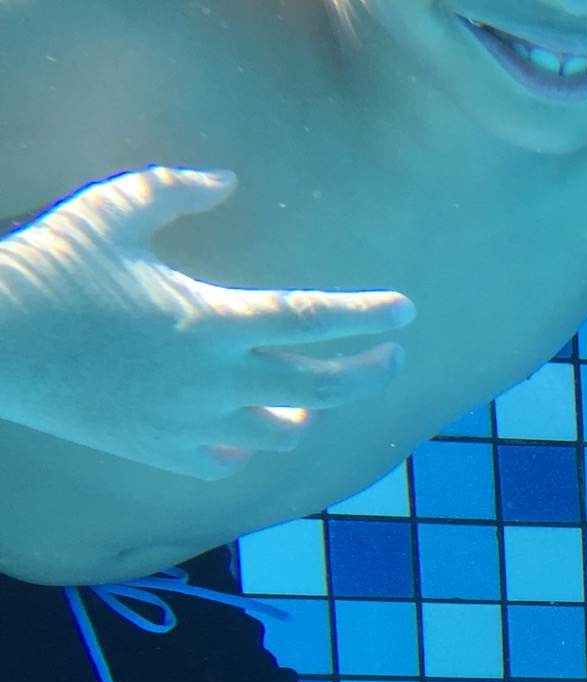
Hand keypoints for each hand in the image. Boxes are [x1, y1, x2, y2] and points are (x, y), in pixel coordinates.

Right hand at [0, 167, 414, 480]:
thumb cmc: (48, 268)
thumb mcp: (108, 210)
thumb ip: (173, 189)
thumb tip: (227, 181)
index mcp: (212, 321)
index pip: (314, 320)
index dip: (368, 316)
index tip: (406, 312)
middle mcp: (216, 381)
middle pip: (322, 390)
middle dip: (368, 374)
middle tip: (391, 359)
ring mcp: (191, 423)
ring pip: (283, 436)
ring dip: (306, 415)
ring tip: (311, 398)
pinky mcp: (161, 452)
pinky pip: (226, 463)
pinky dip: (242, 447)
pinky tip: (244, 430)